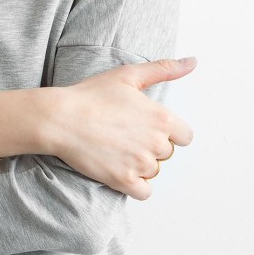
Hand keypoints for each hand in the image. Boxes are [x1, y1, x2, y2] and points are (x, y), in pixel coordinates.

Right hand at [44, 57, 195, 200]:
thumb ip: (164, 69)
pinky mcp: (124, 181)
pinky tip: (119, 170)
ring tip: (116, 149)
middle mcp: (156, 143)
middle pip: (166, 154)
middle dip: (149, 147)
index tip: (146, 128)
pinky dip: (135, 185)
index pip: (185, 137)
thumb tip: (192, 62)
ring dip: (140, 165)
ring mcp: (140, 164)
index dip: (168, 132)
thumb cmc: (91, 95)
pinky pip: (144, 192)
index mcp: (162, 119)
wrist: (60, 119)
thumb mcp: (128, 75)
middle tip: (123, 136)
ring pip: (153, 172)